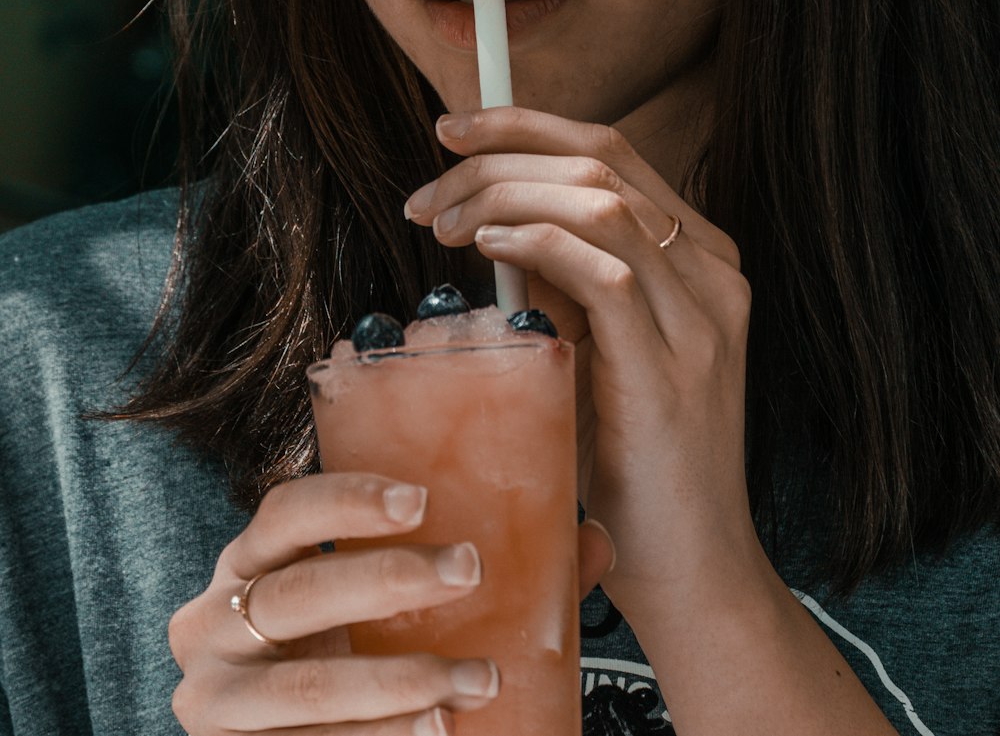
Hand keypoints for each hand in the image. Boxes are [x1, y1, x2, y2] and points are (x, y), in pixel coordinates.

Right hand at [169, 471, 613, 734]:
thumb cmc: (338, 658)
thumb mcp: (374, 613)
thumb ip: (461, 572)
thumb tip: (588, 538)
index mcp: (248, 563)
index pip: (286, 511)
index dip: (348, 501)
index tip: (420, 499)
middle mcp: (211, 622)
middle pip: (300, 591)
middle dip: (390, 581)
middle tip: (468, 570)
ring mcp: (214, 699)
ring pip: (307, 683)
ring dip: (399, 680)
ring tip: (476, 680)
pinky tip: (436, 732)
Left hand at [406, 108, 762, 641]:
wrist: (693, 570)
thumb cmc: (630, 462)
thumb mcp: (595, 347)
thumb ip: (564, 281)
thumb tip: (494, 222)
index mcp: (699, 256)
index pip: (611, 149)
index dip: (526, 125)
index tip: (452, 130)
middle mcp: (713, 271)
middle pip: (602, 158)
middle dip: (500, 154)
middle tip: (427, 192)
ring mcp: (703, 316)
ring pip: (601, 199)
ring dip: (505, 195)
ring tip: (443, 224)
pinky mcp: (677, 366)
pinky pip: (606, 271)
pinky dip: (537, 241)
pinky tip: (486, 247)